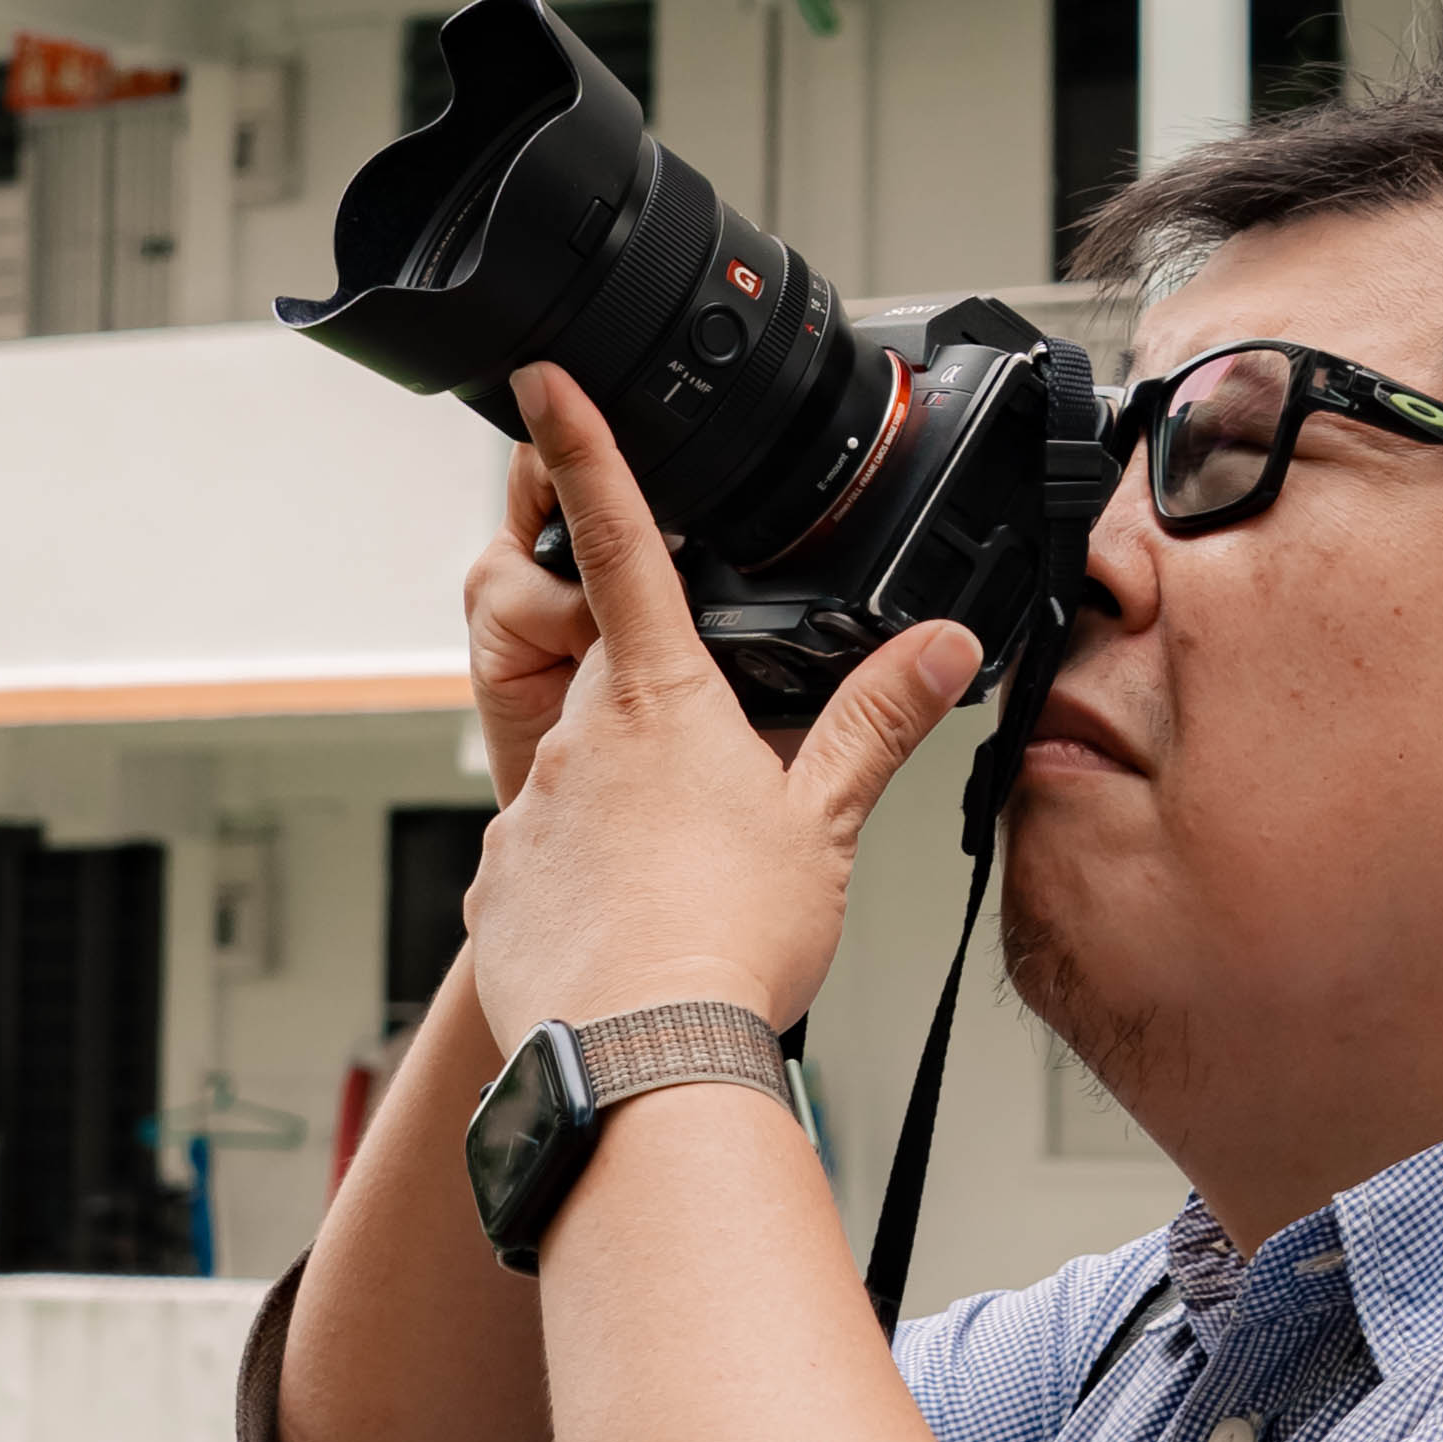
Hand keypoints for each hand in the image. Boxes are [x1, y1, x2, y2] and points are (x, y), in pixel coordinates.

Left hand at [464, 365, 981, 1046]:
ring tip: (685, 884)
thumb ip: (877, 720)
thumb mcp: (827, 822)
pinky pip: (542, 852)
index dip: (579, 447)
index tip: (541, 382)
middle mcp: (577, 734)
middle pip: (615, 678)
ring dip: (626, 803)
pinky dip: (585, 876)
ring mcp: (528, 806)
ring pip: (581, 770)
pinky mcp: (497, 880)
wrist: (642, 1059)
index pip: (617, 538)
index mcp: (661, 698)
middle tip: (722, 792)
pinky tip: (633, 926)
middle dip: (662, 710)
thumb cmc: (734, 942)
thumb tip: (946, 644)